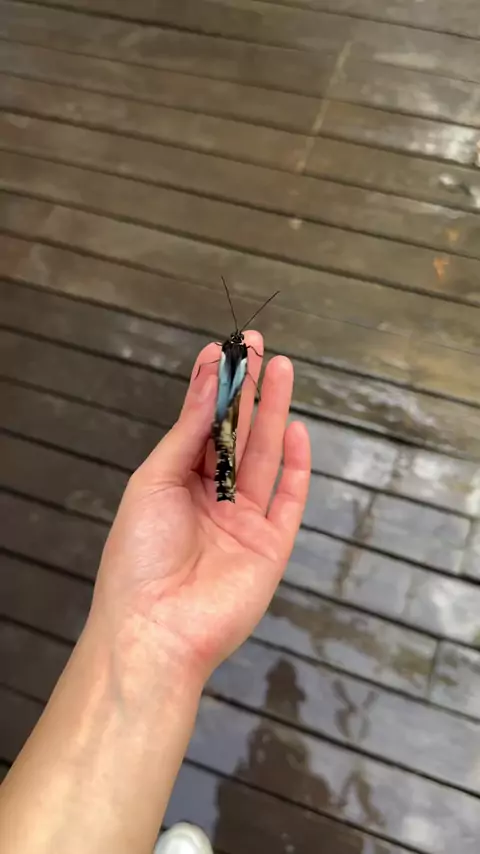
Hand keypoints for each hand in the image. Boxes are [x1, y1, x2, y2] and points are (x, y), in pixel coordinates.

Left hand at [91, 332, 310, 684]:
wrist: (156, 628)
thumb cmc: (141, 551)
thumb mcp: (154, 481)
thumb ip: (188, 432)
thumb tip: (209, 381)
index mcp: (178, 484)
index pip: (203, 427)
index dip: (214, 389)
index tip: (223, 350)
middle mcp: (213, 498)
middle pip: (238, 436)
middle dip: (249, 391)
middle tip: (259, 347)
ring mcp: (245, 522)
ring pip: (265, 459)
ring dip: (274, 414)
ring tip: (281, 369)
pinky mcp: (272, 545)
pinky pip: (289, 500)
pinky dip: (296, 466)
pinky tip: (296, 430)